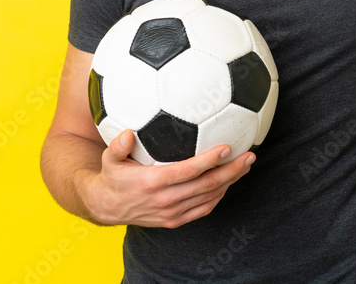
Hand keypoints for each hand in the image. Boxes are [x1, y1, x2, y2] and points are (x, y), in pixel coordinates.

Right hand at [78, 129, 254, 227]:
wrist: (106, 208)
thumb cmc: (112, 177)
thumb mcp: (110, 159)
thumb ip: (118, 146)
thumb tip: (127, 133)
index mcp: (153, 182)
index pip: (189, 171)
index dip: (210, 160)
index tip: (228, 147)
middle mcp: (166, 200)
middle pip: (207, 185)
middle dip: (232, 171)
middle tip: (250, 156)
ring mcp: (172, 213)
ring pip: (210, 198)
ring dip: (230, 182)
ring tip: (246, 166)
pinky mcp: (175, 221)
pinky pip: (203, 209)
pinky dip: (219, 196)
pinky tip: (228, 182)